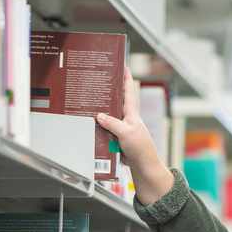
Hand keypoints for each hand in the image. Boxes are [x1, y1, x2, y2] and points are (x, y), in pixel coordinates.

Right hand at [96, 68, 173, 204]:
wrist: (143, 167)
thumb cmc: (140, 148)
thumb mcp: (126, 133)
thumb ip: (112, 123)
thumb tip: (99, 115)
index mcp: (132, 114)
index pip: (129, 91)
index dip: (126, 78)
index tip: (123, 64)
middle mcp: (127, 119)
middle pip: (116, 102)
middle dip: (108, 92)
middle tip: (99, 80)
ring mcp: (122, 129)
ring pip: (108, 117)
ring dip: (100, 112)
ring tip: (88, 102)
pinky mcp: (116, 139)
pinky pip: (105, 130)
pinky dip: (98, 128)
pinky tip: (89, 125)